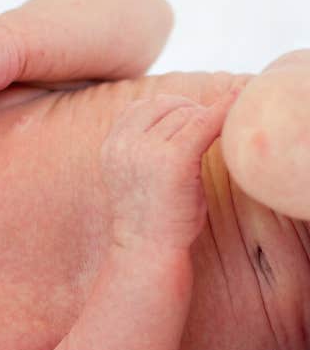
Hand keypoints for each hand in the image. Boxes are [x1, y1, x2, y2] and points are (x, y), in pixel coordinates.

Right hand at [100, 90, 240, 251]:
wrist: (147, 248)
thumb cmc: (149, 213)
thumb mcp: (133, 170)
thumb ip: (142, 140)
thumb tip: (181, 107)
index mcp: (111, 145)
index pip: (141, 107)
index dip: (168, 111)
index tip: (186, 126)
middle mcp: (124, 144)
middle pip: (166, 105)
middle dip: (188, 116)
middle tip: (201, 141)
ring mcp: (147, 150)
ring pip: (188, 115)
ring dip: (204, 126)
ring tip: (204, 154)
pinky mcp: (174, 159)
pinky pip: (205, 122)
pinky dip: (224, 110)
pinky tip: (237, 102)